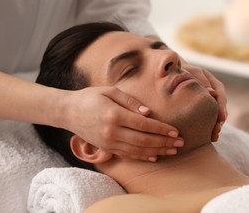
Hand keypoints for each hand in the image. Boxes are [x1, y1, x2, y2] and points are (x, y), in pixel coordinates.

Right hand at [62, 86, 183, 161]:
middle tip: (181, 143)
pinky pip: (127, 155)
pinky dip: (142, 157)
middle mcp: (112, 132)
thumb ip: (130, 101)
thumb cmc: (90, 97)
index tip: (176, 131)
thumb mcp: (110, 91)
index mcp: (114, 115)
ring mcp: (108, 142)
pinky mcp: (106, 148)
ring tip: (172, 151)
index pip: (144, 125)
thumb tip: (148, 112)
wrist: (68, 111)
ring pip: (138, 150)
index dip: (161, 129)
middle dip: (164, 142)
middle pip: (144, 140)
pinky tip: (155, 157)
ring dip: (157, 151)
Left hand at [182, 63, 226, 140]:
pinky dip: (209, 127)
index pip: (221, 95)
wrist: (173, 73)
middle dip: (220, 120)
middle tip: (217, 131)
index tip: (221, 118)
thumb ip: (200, 80)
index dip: (222, 107)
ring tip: (214, 137)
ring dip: (216, 126)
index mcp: (213, 83)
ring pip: (216, 115)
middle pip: (221, 108)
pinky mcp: (203, 109)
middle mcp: (214, 93)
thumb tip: (211, 93)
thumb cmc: (182, 71)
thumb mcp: (191, 73)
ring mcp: (210, 102)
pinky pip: (209, 118)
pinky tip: (208, 137)